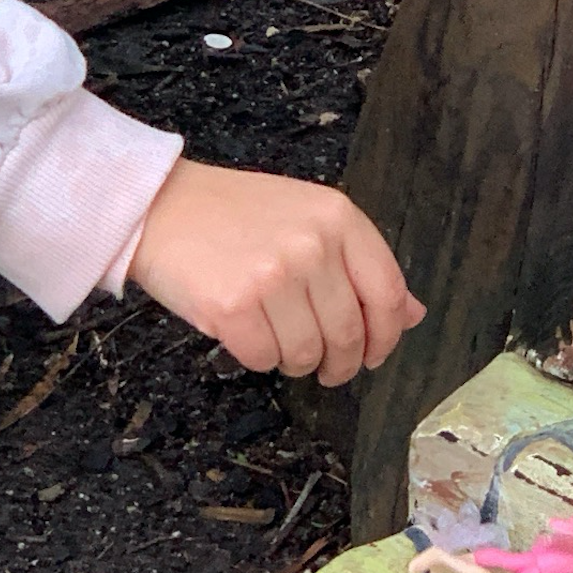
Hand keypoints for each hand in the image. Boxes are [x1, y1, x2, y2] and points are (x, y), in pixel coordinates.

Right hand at [126, 158, 425, 387]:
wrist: (160, 206)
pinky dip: (257, 358)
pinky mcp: (232, 306)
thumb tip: (411, 313)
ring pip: (306, 353)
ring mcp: (272, 276)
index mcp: (339, 218)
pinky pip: (263, 358)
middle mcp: (312, 245)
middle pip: (349, 333)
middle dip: (340, 362)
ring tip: (280, 344)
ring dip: (297, 362)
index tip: (374, 353)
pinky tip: (247, 336)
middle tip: (326, 367)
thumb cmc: (234, 214)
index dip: (386, 336)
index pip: (388, 294)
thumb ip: (361, 265)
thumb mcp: (309, 219)